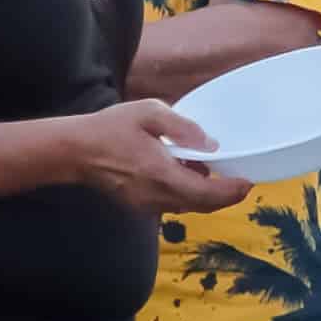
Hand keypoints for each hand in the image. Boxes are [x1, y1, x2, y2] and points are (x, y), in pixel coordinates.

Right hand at [77, 101, 252, 215]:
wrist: (73, 151)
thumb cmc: (110, 128)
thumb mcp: (149, 113)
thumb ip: (182, 127)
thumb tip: (211, 144)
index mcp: (161, 175)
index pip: (207, 195)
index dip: (232, 191)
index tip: (248, 182)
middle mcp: (156, 196)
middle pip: (202, 205)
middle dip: (224, 195)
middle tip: (239, 179)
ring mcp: (146, 205)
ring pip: (187, 206)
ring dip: (204, 194)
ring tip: (208, 169)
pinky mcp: (138, 205)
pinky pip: (171, 203)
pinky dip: (185, 193)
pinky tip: (183, 172)